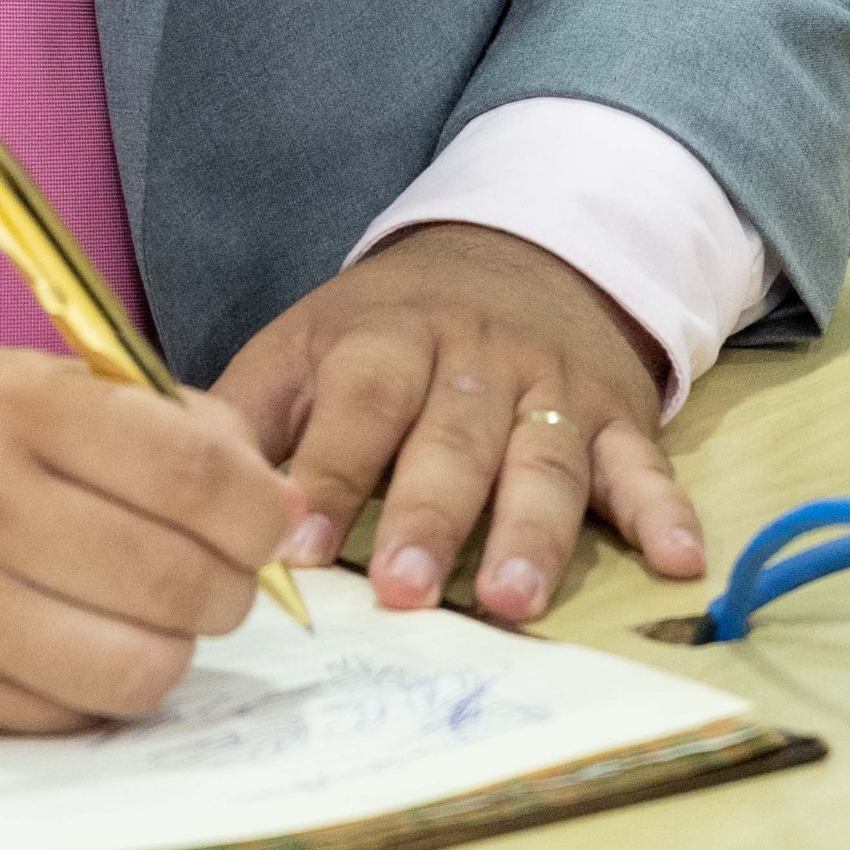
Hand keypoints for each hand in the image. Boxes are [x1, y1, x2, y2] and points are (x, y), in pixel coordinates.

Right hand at [0, 348, 295, 731]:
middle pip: (183, 578)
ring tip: (154, 614)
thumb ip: (154, 422)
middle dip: (231, 584)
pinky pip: (83, 714)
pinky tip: (84, 644)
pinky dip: (107, 687)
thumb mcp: (26, 384)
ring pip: (146, 665)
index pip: (191, 472)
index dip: (258, 506)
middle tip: (218, 571)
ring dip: (176, 646)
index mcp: (16, 405)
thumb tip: (268, 494)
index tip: (269, 518)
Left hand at [209, 223, 704, 627]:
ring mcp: (550, 387)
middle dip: (425, 513)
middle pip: (449, 436)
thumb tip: (172, 477)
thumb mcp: (304, 345)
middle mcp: (472, 359)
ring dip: (530, 530)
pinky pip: (646, 462)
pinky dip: (665, 509)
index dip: (323, 473)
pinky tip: (677, 557)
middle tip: (400, 592)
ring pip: (541, 457)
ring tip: (509, 601)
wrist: (516, 248)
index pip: (353, 404)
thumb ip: (245, 414)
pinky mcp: (617, 414)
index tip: (291, 545)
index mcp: (383, 338)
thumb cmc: (385, 330)